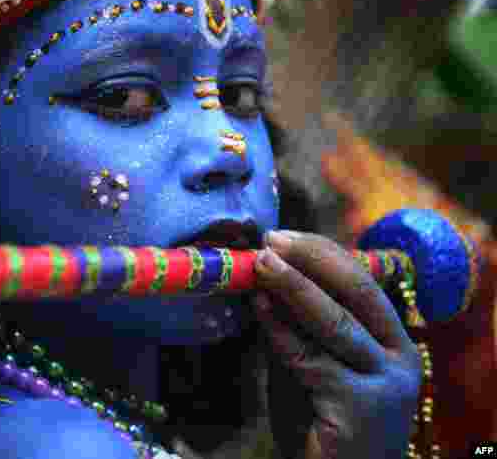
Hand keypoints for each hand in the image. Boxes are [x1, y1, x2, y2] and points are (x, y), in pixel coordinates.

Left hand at [253, 231, 421, 458]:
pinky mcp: (359, 408)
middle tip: (272, 240)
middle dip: (312, 260)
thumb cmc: (321, 423)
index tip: (282, 235)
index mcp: (393, 343)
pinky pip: (311, 359)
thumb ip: (296, 327)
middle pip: (357, 293)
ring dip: (294, 287)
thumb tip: (262, 278)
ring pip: (335, 322)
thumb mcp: (310, 364)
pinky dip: (281, 330)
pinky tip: (258, 308)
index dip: (322, 254)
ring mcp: (384, 384)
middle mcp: (400, 360)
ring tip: (263, 263)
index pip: (362, 284)